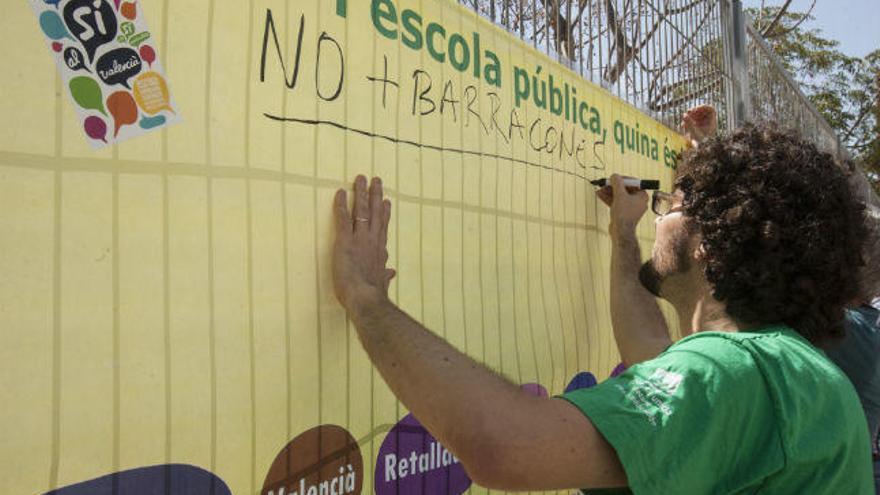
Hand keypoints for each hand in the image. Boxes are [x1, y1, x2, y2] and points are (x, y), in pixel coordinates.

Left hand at [333, 175, 395, 316]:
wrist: (366, 299)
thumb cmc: (372, 295)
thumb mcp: (382, 283)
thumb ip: (386, 275)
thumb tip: (391, 272)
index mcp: (380, 250)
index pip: (382, 227)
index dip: (384, 213)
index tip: (386, 201)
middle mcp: (372, 241)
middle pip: (374, 213)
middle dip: (375, 195)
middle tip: (376, 180)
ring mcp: (360, 239)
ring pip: (361, 211)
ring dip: (360, 193)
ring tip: (361, 179)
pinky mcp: (345, 241)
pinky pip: (342, 219)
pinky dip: (341, 205)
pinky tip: (339, 192)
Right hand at [597, 174, 647, 236]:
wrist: (621, 231)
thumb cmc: (624, 214)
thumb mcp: (620, 194)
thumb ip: (617, 183)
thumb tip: (614, 176)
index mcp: (642, 196)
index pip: (632, 183)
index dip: (621, 179)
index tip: (613, 178)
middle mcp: (638, 201)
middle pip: (624, 189)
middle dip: (613, 187)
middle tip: (604, 184)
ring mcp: (631, 207)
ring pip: (619, 196)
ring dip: (609, 192)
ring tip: (600, 189)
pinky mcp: (624, 212)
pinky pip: (617, 202)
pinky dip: (609, 199)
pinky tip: (601, 195)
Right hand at [681, 104, 716, 147]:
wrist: (702, 155)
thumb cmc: (701, 146)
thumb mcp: (695, 133)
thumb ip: (689, 123)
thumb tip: (684, 114)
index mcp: (712, 123)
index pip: (710, 109)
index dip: (702, 107)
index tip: (694, 110)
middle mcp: (709, 124)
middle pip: (703, 112)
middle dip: (694, 112)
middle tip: (687, 112)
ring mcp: (703, 126)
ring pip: (697, 117)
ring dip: (689, 117)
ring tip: (683, 122)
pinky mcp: (697, 130)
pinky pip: (693, 122)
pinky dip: (688, 122)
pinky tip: (683, 126)